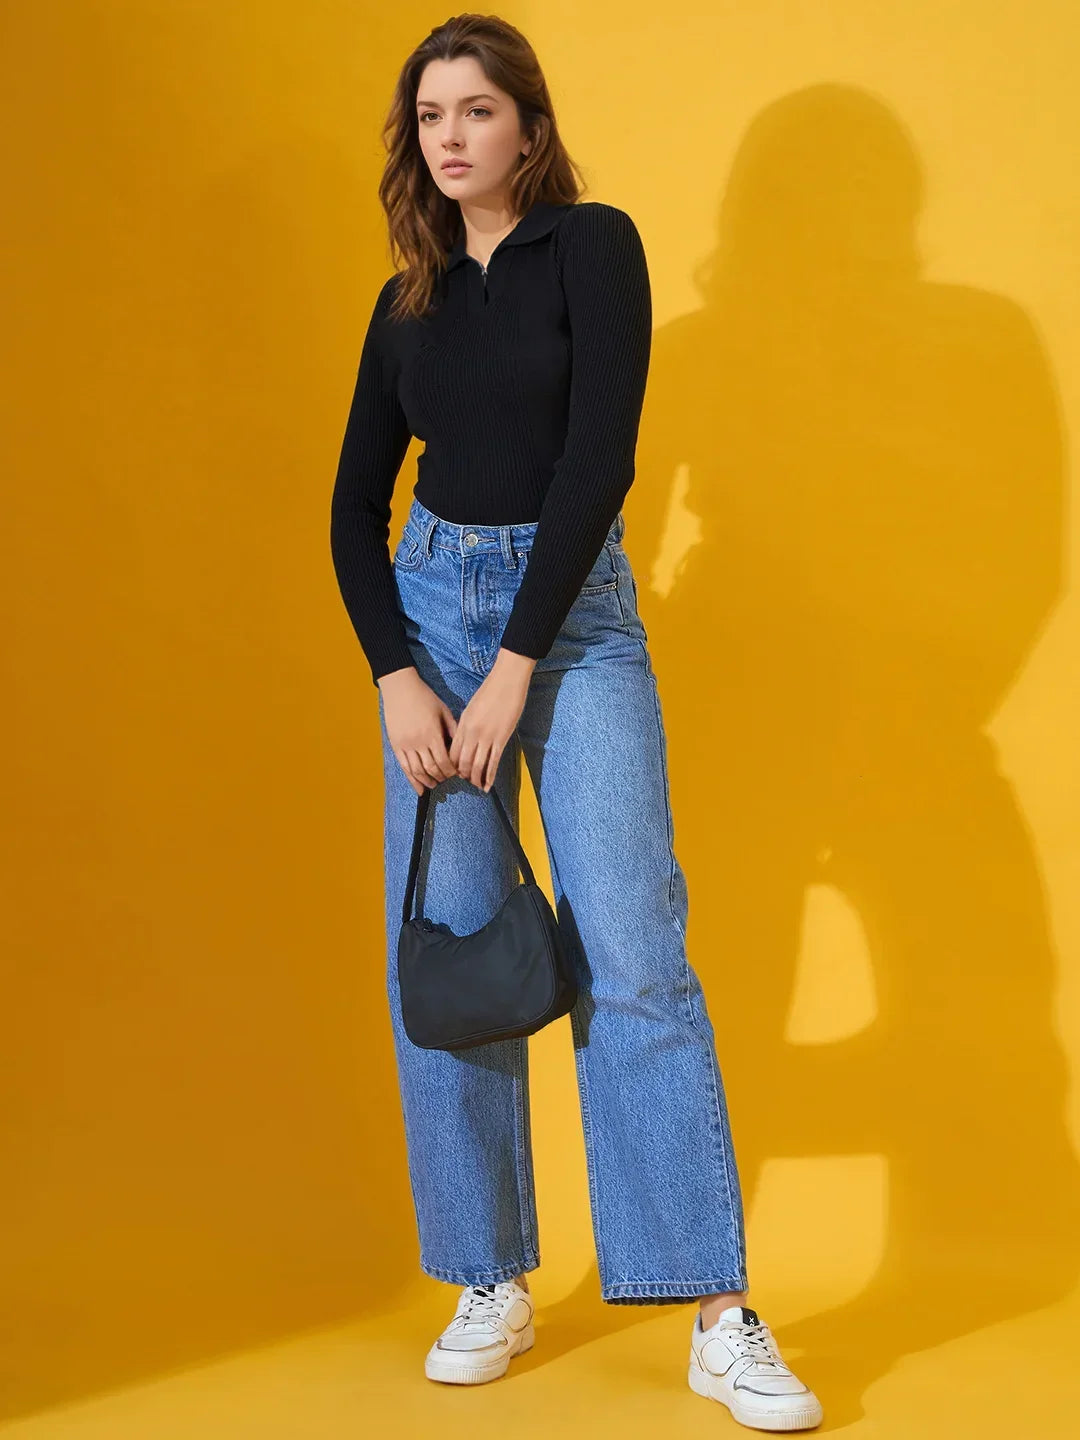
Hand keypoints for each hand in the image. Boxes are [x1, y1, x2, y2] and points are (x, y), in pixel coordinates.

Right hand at [378, 667, 459, 796]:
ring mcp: (406, 745)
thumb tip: (463, 747)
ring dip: (427, 781)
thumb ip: (454, 730)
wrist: (400, 689)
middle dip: (441, 777)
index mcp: (433, 734)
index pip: (444, 761)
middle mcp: (419, 742)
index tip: (457, 773)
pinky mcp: (396, 745)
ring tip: (434, 785)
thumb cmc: (425, 698)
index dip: (451, 771)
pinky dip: (412, 780)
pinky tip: (419, 789)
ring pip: (417, 771)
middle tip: (447, 779)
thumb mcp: (444, 712)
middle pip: (432, 769)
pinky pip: (404, 767)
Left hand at [449, 649, 535, 790]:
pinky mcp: (502, 738)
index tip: (454, 772)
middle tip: (465, 781)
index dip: (451, 766)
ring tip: (476, 786)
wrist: (507, 680)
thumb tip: (464, 740)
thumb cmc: (490, 691)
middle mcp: (472, 733)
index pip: (452, 752)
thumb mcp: (471, 708)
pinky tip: (488, 786)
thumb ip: (466, 725)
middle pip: (462, 762)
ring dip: (475, 779)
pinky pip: (493, 762)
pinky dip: (490, 777)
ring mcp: (487, 737)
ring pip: (476, 766)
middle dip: (462, 775)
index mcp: (463, 725)